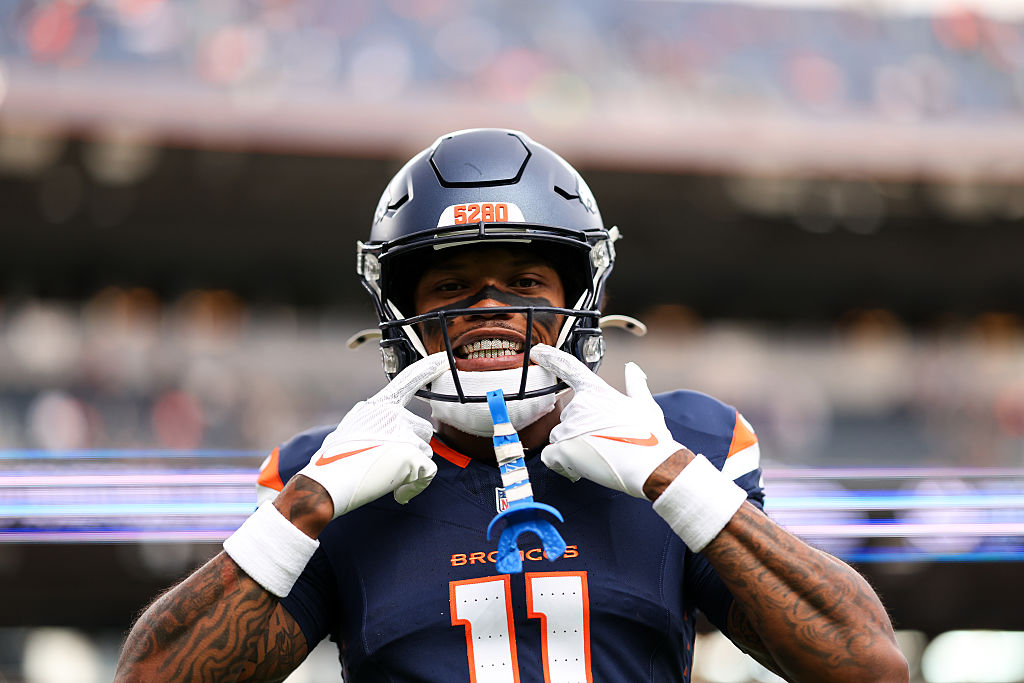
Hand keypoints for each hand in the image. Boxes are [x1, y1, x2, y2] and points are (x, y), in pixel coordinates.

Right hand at [296, 352, 449, 517]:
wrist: (325, 483)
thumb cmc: (331, 464)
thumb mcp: (347, 432)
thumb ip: (370, 426)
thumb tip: (380, 433)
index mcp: (377, 407)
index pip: (407, 381)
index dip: (427, 369)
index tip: (443, 359)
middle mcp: (392, 414)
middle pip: (423, 430)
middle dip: (412, 448)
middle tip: (387, 463)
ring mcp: (403, 432)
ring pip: (425, 451)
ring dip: (412, 467)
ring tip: (385, 474)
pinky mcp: (411, 453)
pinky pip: (427, 473)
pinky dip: (414, 486)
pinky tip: (397, 492)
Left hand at [530, 344, 685, 498]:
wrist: (649, 466)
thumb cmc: (651, 436)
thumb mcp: (646, 405)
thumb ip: (635, 384)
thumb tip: (632, 367)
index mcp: (596, 391)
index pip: (568, 368)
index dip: (551, 357)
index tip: (537, 351)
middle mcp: (578, 406)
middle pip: (567, 417)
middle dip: (579, 430)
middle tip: (603, 443)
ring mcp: (568, 428)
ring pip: (559, 437)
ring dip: (571, 447)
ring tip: (598, 456)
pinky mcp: (562, 450)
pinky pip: (551, 456)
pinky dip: (562, 463)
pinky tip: (582, 466)